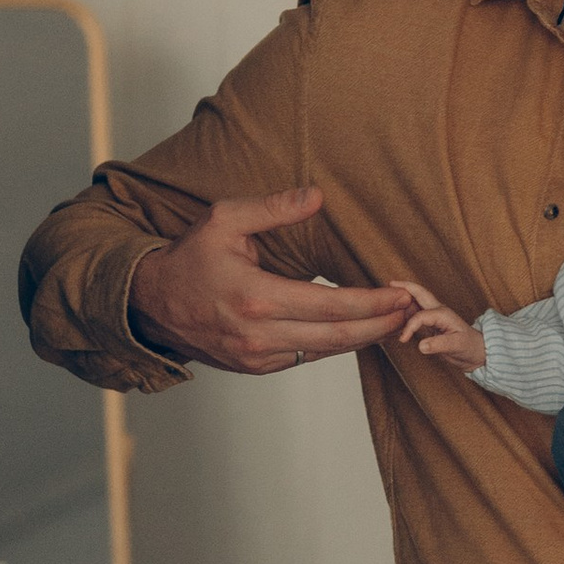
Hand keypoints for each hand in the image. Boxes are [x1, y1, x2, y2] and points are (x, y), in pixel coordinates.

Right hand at [127, 186, 414, 376]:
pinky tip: (357, 330)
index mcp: (256, 297)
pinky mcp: (256, 367)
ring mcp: (257, 357)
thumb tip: (316, 196)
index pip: (331, 306)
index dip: (373, 303)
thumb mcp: (224, 220)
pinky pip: (306, 358)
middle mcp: (259, 335)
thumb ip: (272, 208)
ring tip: (395, 320)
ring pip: (326, 353)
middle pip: (339, 338)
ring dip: (364, 338)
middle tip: (412, 310)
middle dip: (381, 325)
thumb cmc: (189, 257)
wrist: (150, 304)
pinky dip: (334, 345)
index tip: (402, 293)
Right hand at [398, 288, 486, 371]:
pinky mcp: (433, 324)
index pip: (420, 315)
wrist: (478, 353)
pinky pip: (418, 313)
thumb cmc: (470, 347)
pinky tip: (398, 315)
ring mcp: (435, 316)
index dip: (409, 326)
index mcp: (443, 314)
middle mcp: (438, 311)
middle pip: (420, 293)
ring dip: (405, 298)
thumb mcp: (456, 346)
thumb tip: (421, 346)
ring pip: (418, 301)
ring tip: (389, 298)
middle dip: (406, 287)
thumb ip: (438, 345)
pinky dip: (407, 311)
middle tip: (390, 283)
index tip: (403, 339)